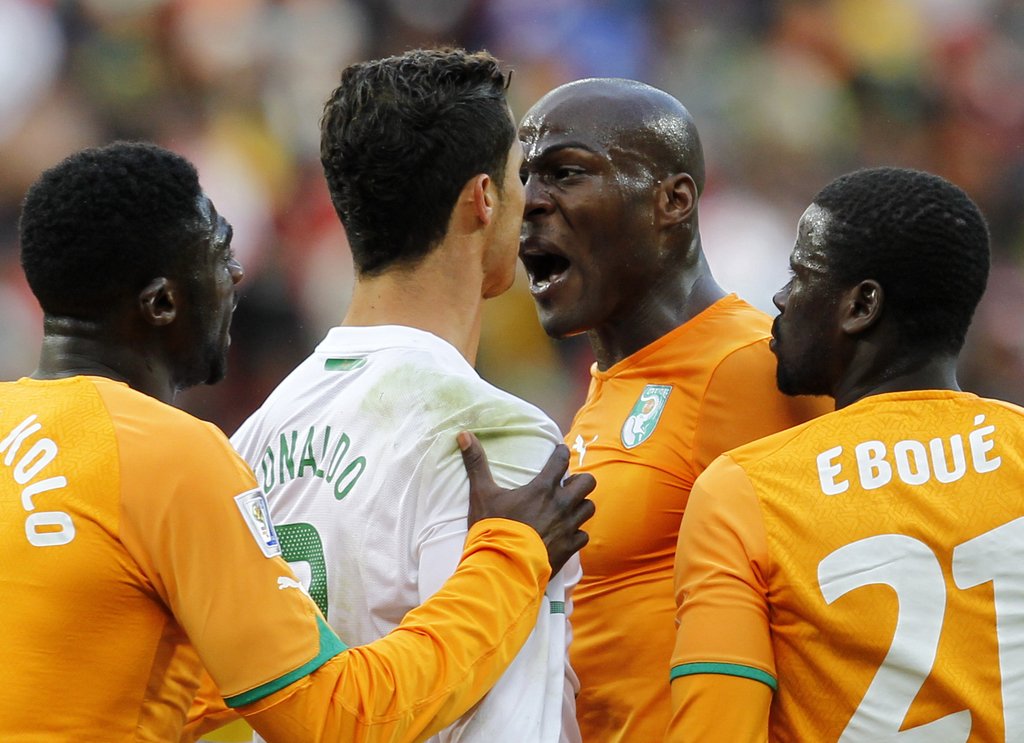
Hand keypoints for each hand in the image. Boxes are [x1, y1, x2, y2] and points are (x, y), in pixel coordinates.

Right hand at [458, 431, 595, 574]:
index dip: (561, 453)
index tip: (559, 452)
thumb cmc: (493, 527)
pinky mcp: (569, 548)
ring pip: (588, 508)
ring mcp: (568, 527)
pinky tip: (567, 534)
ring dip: (580, 505)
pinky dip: (577, 533)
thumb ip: (476, 463)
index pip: (561, 460)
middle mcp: (561, 504)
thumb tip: (463, 434)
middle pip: (587, 483)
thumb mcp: (481, 494)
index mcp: (543, 488)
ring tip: (568, 507)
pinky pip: (583, 536)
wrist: (503, 565)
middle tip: (566, 485)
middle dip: (579, 481)